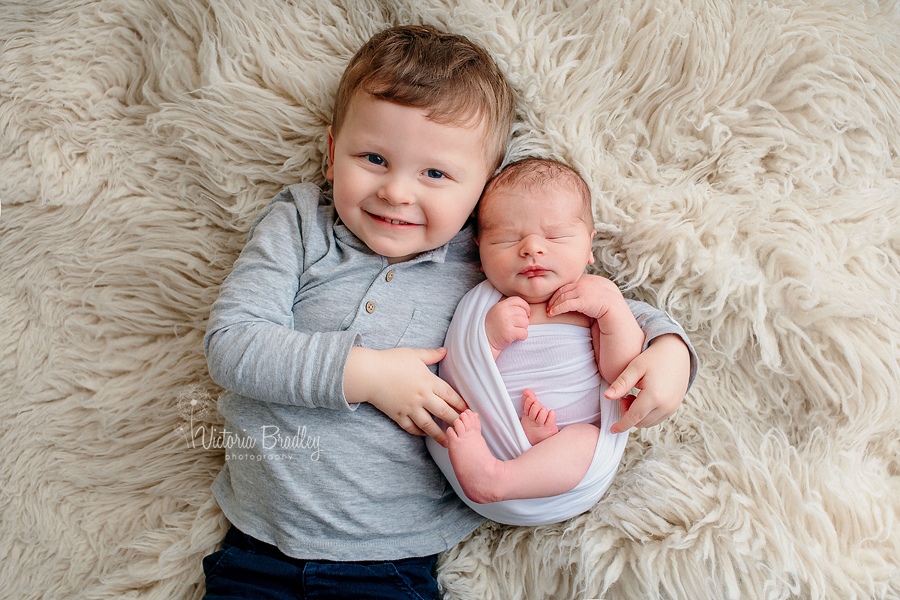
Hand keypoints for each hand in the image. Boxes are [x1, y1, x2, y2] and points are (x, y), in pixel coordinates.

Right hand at [343, 346, 467, 446]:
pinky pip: (411, 427)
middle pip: (444, 412)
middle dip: (456, 422)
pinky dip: (418, 431)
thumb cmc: (391, 361)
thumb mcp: (413, 354)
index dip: (461, 404)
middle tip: (465, 430)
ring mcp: (410, 408)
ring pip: (429, 424)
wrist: (369, 373)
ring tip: (449, 442)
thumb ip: (431, 355)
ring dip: (440, 434)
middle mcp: (422, 397)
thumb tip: (445, 350)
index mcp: (428, 381)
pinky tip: (424, 433)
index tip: (468, 411)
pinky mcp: (398, 415)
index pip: (450, 395)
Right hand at [484, 296, 529, 356]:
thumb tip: (524, 308)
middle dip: (523, 321)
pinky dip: (522, 336)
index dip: (525, 307)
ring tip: (514, 331)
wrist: (483, 342)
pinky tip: (516, 338)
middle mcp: (503, 312)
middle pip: (523, 313)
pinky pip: (524, 333)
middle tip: (516, 327)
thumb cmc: (493, 328)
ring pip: (525, 323)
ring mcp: (505, 322)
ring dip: (523, 329)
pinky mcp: (508, 333)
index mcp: (500, 305)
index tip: (526, 314)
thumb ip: (507, 308)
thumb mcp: (496, 313)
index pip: (518, 300)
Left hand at [547, 274, 628, 323]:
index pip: (564, 285)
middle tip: (547, 308)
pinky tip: (553, 313)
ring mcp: (582, 291)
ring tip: (549, 312)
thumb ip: (580, 292)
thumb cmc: (601, 302)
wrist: (613, 307)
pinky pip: (566, 304)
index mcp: (582, 280)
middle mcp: (581, 283)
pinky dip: (557, 309)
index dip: (555, 293)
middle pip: (561, 291)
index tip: (551, 301)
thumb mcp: (589, 293)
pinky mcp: (583, 300)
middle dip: (553, 300)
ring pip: (562, 297)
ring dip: (553, 305)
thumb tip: (571, 297)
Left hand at [604, 334, 689, 432]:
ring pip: (649, 423)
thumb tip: (607, 396)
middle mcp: (665, 405)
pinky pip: (658, 419)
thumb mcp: (635, 367)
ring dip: (638, 416)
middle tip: (626, 396)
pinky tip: (644, 399)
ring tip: (635, 396)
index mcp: (654, 396)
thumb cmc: (653, 357)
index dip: (621, 425)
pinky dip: (647, 415)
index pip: (634, 418)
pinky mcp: (675, 407)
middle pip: (640, 423)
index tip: (611, 429)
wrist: (676, 352)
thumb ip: (621, 383)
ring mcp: (672, 407)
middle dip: (628, 414)